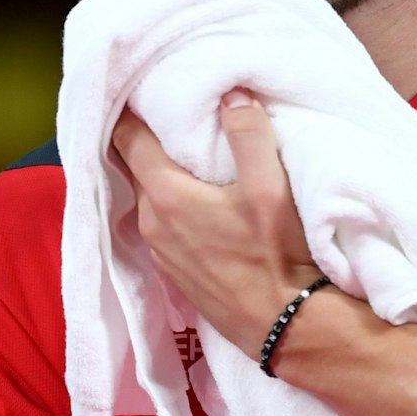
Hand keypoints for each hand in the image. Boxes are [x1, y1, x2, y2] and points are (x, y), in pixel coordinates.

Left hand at [109, 90, 318, 357]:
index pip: (127, 139)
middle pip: (136, 169)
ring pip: (150, 200)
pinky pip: (162, 227)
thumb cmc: (279, 257)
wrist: (289, 328)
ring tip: (183, 156)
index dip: (129, 110)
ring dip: (160, 177)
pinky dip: (171, 207)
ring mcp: (161, 253)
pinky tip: (196, 203)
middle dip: (146, 141)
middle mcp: (153, 225)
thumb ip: (248, 135)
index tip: (136, 88)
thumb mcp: (271, 188)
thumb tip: (232, 95)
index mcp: (166, 196)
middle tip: (164, 113)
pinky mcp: (177, 274)